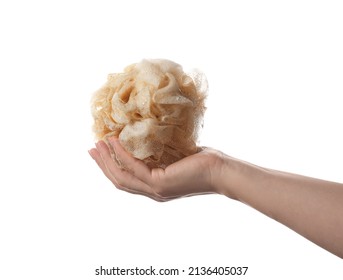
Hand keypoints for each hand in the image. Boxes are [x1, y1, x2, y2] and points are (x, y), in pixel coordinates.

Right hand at [88, 137, 222, 200]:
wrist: (221, 171)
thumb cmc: (203, 162)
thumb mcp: (175, 157)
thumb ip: (160, 154)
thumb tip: (148, 137)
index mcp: (155, 187)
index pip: (126, 179)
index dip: (110, 167)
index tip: (99, 152)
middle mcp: (152, 192)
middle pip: (119, 180)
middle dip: (103, 164)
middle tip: (91, 148)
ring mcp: (156, 190)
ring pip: (122, 177)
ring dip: (107, 160)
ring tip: (98, 143)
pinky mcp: (160, 183)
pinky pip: (135, 167)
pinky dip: (123, 154)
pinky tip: (116, 141)